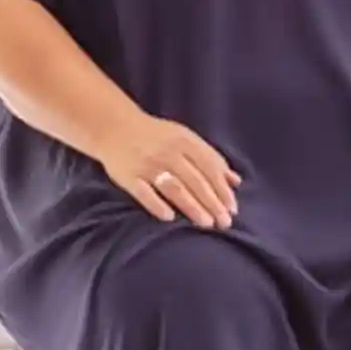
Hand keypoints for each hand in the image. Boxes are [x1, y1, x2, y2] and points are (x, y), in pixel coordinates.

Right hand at [100, 110, 239, 229]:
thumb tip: (236, 181)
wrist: (114, 127)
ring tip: (206, 223)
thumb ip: (210, 158)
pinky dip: (157, 206)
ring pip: (174, 189)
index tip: (232, 208)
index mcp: (183, 141)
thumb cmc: (156, 136)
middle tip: (224, 222)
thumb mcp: (185, 138)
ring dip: (192, 207)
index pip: (209, 167)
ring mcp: (147, 165)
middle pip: (195, 181)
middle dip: (212, 203)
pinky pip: (144, 194)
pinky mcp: (128, 177)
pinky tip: (169, 217)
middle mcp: (167, 152)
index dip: (222, 189)